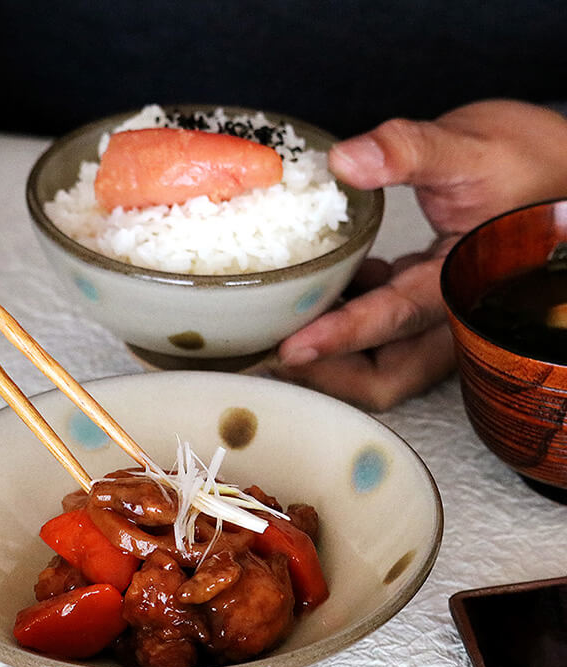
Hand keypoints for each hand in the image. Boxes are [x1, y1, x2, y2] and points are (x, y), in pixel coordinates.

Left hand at [277, 100, 566, 409]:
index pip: (395, 321)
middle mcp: (452, 318)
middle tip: (269, 353)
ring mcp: (439, 321)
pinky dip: (345, 326)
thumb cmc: (529, 162)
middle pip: (384, 378)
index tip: (290, 349)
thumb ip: (409, 151)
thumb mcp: (471, 147)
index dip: (340, 338)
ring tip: (281, 326)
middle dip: (328, 376)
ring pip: (379, 366)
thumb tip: (344, 161)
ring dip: (332, 356)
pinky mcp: (425, 311)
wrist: (559, 174)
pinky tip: (321, 293)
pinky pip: (380, 341)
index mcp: (464, 283)